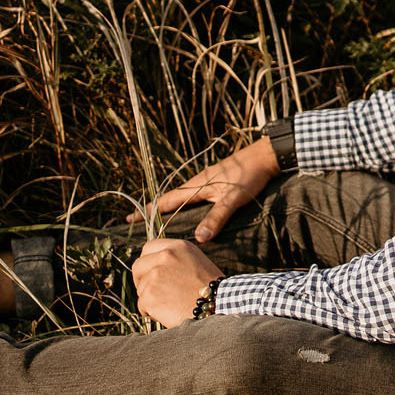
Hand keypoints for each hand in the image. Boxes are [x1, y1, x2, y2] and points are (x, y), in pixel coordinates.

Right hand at [128, 137, 281, 242]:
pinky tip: (187, 212)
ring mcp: (206, 182)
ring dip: (168, 207)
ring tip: (158, 220)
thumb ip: (217, 217)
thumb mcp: (232, 199)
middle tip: (137, 222)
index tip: (129, 218)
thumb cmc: (248, 176)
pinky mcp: (216, 182)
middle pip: (170, 199)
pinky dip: (183, 204)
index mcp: (195, 186)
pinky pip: (193, 196)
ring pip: (181, 198)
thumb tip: (199, 238)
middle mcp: (196, 183)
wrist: (265, 157)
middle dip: (153, 211)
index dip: (148, 211)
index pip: (166, 201)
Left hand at [132, 238, 224, 327]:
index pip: (149, 248)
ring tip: (172, 305)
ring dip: (151, 298)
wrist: (219, 308)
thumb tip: (152, 266)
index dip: (148, 262)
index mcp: (178, 247)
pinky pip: (142, 305)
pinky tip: (169, 313)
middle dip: (142, 280)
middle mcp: (165, 257)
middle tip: (155, 292)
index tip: (152, 273)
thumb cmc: (211, 290)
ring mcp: (155, 275)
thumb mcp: (196, 263)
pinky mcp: (150, 294)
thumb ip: (174, 260)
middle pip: (138, 266)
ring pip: (141, 288)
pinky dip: (152, 312)